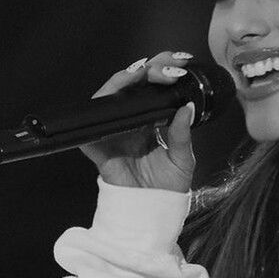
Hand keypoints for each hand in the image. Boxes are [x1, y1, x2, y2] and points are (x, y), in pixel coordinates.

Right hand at [79, 50, 196, 192]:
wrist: (153, 214)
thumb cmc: (168, 189)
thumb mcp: (183, 159)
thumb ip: (182, 134)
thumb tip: (186, 107)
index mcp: (149, 122)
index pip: (152, 89)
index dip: (162, 71)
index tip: (180, 63)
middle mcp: (129, 123)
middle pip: (132, 86)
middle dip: (149, 69)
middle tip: (166, 66)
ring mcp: (112, 133)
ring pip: (110, 97)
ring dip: (125, 80)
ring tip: (144, 72)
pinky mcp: (98, 148)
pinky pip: (92, 126)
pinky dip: (100, 110)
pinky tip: (117, 99)